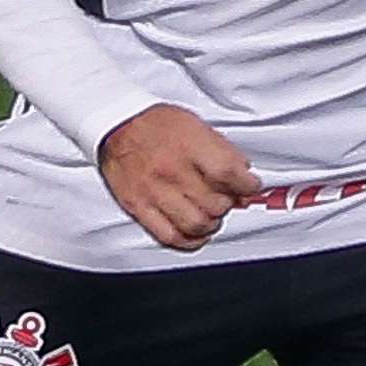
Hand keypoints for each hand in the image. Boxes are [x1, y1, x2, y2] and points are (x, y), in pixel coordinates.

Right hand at [97, 104, 262, 251]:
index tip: (251, 187)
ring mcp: (154, 191)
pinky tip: (196, 232)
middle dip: (229, 203)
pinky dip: (189, 240)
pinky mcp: (139, 207)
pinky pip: (169, 236)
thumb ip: (223, 152)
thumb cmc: (155, 124)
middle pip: (215, 203)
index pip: (229, 174)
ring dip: (211, 223)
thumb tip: (244, 176)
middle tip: (227, 198)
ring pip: (196, 224)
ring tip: (212, 214)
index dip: (248, 185)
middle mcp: (171, 170)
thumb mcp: (196, 125)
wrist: (115, 125)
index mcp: (189, 146)